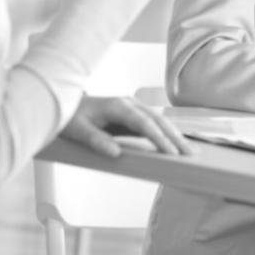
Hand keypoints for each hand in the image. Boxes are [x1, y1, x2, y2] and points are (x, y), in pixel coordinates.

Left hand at [60, 95, 193, 157]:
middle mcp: (129, 103)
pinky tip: (175, 143)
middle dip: (176, 137)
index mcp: (118, 106)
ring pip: (159, 120)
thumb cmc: (69, 117)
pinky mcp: (132, 114)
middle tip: (191, 154)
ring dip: (174, 135)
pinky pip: (154, 123)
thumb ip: (96, 141)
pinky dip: (166, 133)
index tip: (172, 154)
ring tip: (189, 151)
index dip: (160, 139)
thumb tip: (115, 153)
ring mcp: (133, 106)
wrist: (63, 100)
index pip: (145, 124)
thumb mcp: (77, 131)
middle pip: (159, 120)